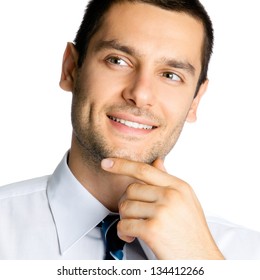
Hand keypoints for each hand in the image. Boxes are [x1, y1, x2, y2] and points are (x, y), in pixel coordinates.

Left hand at [101, 158, 223, 259]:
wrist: (202, 259)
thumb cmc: (192, 232)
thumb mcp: (186, 201)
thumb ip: (168, 181)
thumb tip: (157, 162)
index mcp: (178, 187)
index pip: (145, 169)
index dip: (123, 164)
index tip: (107, 163)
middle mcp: (171, 195)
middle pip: (131, 189)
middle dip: (127, 203)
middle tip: (133, 216)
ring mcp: (162, 211)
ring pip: (125, 206)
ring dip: (125, 219)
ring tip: (134, 228)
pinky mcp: (153, 229)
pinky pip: (124, 224)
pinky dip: (123, 232)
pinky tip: (131, 237)